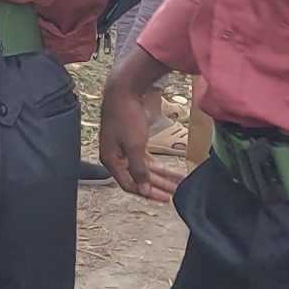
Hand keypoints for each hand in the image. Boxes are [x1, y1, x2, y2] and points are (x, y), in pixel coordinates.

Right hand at [96, 48, 172, 199]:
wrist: (123, 91)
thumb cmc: (126, 116)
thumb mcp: (134, 145)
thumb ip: (139, 169)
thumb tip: (143, 189)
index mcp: (112, 160)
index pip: (129, 184)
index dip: (147, 193)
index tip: (165, 198)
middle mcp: (115, 158)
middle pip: (138, 178)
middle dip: (158, 186)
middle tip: (175, 193)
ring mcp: (122, 150)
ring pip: (143, 169)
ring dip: (160, 176)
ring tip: (177, 182)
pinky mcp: (130, 142)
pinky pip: (144, 160)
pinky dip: (157, 165)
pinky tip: (169, 171)